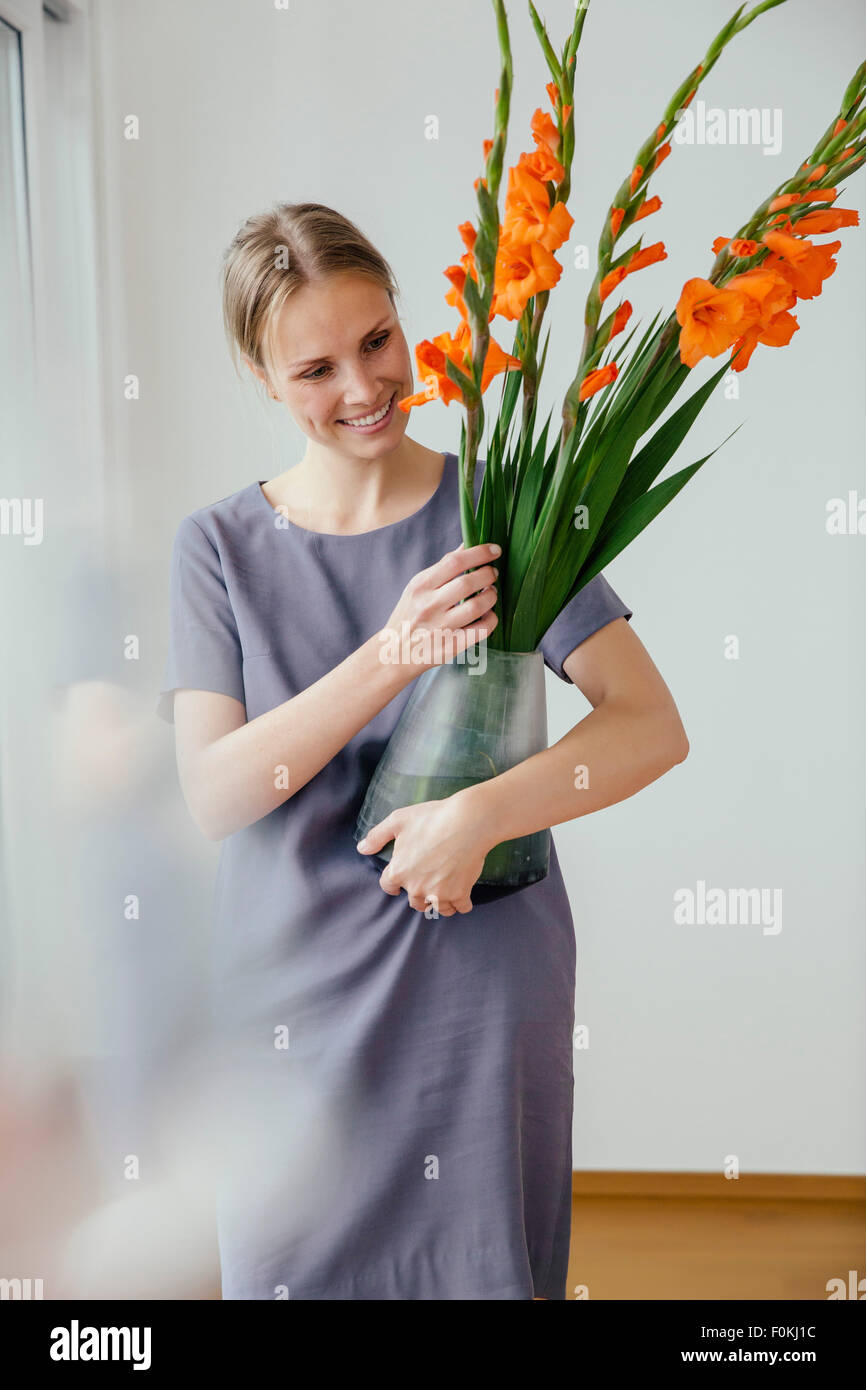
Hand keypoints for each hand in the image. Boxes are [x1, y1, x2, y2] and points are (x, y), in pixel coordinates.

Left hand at [356, 792, 492, 914]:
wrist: (466, 822)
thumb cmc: (432, 818)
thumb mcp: (398, 820)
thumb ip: (377, 836)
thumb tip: (362, 849)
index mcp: (399, 872)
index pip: (388, 886)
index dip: (393, 882)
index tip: (401, 879)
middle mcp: (416, 888)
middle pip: (414, 902)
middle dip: (419, 893)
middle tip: (427, 880)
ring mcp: (439, 894)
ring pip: (436, 908)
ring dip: (439, 901)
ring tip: (444, 890)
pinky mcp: (460, 894)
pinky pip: (460, 908)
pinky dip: (461, 903)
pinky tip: (462, 894)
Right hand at [379, 541, 500, 675]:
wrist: (394, 653)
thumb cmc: (409, 615)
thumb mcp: (417, 588)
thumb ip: (443, 568)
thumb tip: (467, 544)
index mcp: (420, 587)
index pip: (454, 562)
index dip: (479, 553)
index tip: (494, 550)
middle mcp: (430, 606)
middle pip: (469, 583)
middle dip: (489, 574)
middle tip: (493, 573)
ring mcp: (441, 628)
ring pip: (478, 606)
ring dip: (492, 596)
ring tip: (490, 592)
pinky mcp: (452, 646)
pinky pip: (482, 630)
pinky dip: (491, 618)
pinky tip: (488, 614)